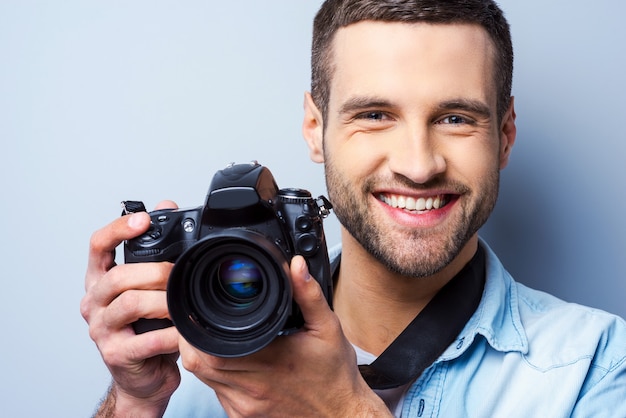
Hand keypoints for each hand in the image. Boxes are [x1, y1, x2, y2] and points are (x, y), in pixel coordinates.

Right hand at [80, 201, 180, 416]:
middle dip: (154, 271)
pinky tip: (183, 332)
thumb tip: (167, 205)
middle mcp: (94, 302)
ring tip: (182, 303)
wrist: (145, 376)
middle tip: (178, 274)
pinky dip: (170, 334)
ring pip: (129, 304)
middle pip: (116, 276)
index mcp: (101, 280)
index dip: (118, 229)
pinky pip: (146, 340)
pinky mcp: (116, 354)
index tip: (144, 219)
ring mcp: (101, 330)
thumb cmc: (148, 327)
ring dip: (163, 301)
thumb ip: (156, 248)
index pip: (98, 246)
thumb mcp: (151, 286)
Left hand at [179, 255, 390, 416]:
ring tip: (216, 338)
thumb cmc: (335, 376)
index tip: (200, 311)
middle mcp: (252, 387)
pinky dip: (216, 377)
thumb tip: (296, 266)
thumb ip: (308, 294)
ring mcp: (246, 406)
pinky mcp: (245, 417)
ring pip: (205, 381)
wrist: (342, 416)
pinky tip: (231, 363)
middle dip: (193, 340)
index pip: (211, 347)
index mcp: (269, 361)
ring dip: (203, 358)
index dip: (196, 330)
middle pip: (199, 363)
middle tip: (202, 320)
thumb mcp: (328, 327)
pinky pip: (217, 395)